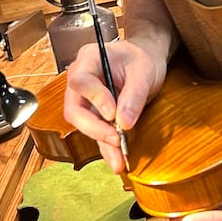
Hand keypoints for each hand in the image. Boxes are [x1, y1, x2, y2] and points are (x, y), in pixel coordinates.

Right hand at [61, 36, 167, 173]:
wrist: (146, 61)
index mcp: (88, 60)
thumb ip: (133, 95)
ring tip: (119, 160)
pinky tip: (118, 161)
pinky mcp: (95, 115)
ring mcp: (85, 99)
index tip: (113, 114)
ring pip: (83, 125)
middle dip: (94, 128)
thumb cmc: (142, 60)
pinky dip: (107, 147)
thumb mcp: (143, 72)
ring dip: (101, 142)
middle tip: (116, 139)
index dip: (94, 99)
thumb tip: (124, 123)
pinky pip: (96, 133)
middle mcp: (80, 81)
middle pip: (74, 109)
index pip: (81, 81)